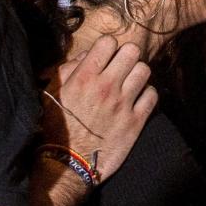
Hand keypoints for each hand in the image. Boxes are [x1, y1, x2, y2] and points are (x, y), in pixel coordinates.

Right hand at [50, 35, 156, 181]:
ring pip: (144, 70)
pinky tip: (137, 100)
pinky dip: (147, 95)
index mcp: (85, 77)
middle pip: (132, 51)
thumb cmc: (57, 126)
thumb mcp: (53, 92)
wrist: (67, 163)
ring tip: (130, 83)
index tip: (105, 57)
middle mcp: (106, 86)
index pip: (109, 42)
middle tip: (121, 68)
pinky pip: (152, 95)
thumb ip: (69, 68)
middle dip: (126, 57)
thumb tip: (88, 54)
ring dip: (137, 74)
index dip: (108, 47)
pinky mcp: (135, 121)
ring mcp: (123, 104)